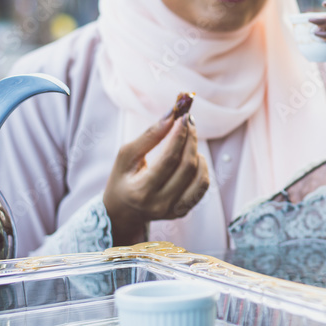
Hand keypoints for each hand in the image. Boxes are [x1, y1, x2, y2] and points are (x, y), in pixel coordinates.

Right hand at [102, 112, 208, 245]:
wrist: (123, 210)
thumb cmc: (123, 178)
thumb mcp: (127, 155)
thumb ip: (150, 135)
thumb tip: (172, 114)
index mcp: (141, 191)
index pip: (169, 159)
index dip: (179, 136)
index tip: (184, 116)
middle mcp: (159, 204)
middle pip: (187, 166)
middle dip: (191, 139)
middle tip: (188, 121)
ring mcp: (173, 210)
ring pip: (200, 177)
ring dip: (198, 153)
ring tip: (188, 141)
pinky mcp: (183, 211)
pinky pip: (202, 186)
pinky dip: (202, 168)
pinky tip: (193, 158)